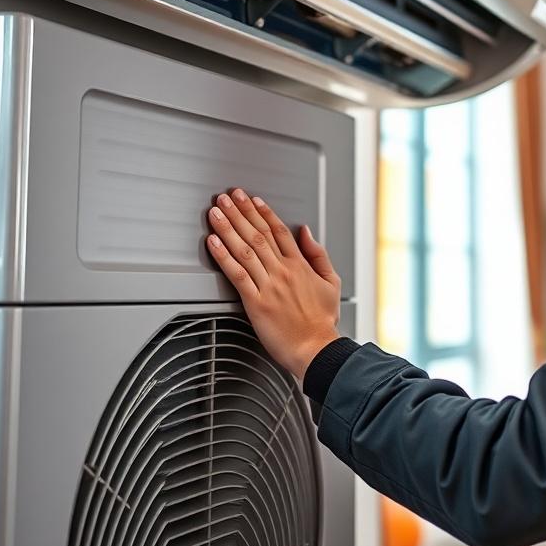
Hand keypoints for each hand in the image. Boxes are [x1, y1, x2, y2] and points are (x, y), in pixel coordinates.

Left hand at [205, 188, 340, 385]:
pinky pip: (237, 273)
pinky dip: (223, 256)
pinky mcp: (256, 302)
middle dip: (240, 212)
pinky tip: (214, 242)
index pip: (278, 230)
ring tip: (217, 211)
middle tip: (228, 196)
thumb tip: (306, 232)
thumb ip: (318, 255)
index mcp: (300, 265)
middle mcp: (283, 271)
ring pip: (245, 249)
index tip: (251, 200)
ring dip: (228, 227)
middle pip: (258, 234)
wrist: (315, 349)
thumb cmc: (322, 322)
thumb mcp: (332, 282)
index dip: (263, 212)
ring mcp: (269, 285)